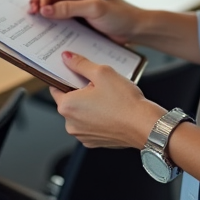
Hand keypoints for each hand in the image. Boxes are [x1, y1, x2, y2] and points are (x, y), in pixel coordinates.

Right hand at [27, 0, 139, 42]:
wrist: (133, 29)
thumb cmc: (120, 14)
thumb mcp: (95, 9)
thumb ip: (69, 8)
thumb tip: (45, 9)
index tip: (34, 3)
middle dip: (38, 2)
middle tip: (35, 16)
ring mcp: (73, 2)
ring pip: (50, 4)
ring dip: (44, 13)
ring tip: (39, 24)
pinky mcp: (74, 16)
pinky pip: (57, 16)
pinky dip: (51, 21)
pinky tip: (48, 29)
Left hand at [50, 51, 164, 148]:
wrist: (144, 126)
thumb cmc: (124, 102)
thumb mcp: (102, 72)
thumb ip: (81, 64)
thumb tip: (67, 58)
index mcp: (67, 106)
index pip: (55, 87)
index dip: (65, 77)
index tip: (74, 72)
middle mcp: (71, 124)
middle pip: (69, 101)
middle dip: (81, 90)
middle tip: (98, 82)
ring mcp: (83, 135)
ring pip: (81, 113)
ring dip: (89, 104)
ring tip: (108, 96)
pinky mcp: (95, 142)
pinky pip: (91, 125)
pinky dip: (98, 116)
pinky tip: (111, 108)